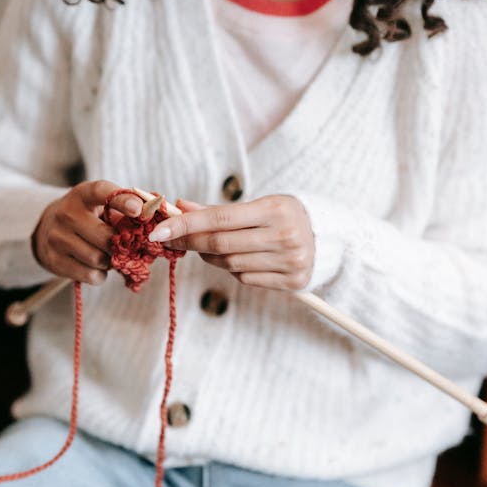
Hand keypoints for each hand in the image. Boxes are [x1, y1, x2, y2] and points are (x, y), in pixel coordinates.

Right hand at [32, 180, 143, 284]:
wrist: (48, 229)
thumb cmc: (88, 217)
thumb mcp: (102, 205)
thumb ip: (127, 208)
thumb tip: (155, 215)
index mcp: (83, 194)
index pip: (102, 192)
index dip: (122, 200)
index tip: (139, 210)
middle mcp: (66, 213)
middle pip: (105, 237)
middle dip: (120, 245)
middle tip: (123, 246)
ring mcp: (56, 237)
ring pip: (98, 259)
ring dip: (110, 261)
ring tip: (107, 255)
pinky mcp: (53, 260)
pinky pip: (89, 274)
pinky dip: (99, 274)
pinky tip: (96, 266)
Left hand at [149, 195, 314, 290]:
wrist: (326, 236)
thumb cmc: (283, 216)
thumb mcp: (257, 205)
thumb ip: (218, 210)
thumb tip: (180, 207)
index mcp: (276, 209)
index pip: (219, 218)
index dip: (185, 225)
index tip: (159, 230)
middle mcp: (285, 236)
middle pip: (221, 244)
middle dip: (190, 242)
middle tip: (171, 239)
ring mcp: (290, 261)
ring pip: (230, 265)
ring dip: (211, 256)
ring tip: (210, 247)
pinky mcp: (292, 282)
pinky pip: (246, 279)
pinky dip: (233, 270)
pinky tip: (238, 259)